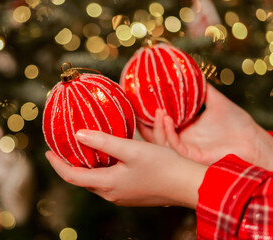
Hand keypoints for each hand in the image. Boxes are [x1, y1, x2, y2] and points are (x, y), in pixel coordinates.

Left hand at [45, 130, 206, 207]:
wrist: (188, 185)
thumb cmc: (163, 166)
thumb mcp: (131, 149)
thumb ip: (104, 142)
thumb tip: (79, 134)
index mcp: (108, 185)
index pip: (72, 177)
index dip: (57, 164)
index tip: (47, 151)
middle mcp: (112, 194)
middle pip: (82, 180)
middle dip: (70, 165)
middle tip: (64, 149)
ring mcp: (122, 196)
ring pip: (96, 182)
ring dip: (86, 168)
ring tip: (82, 151)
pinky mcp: (132, 194)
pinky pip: (108, 182)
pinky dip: (100, 170)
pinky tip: (106, 159)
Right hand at [139, 84, 272, 169]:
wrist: (252, 140)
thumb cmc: (237, 124)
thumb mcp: (216, 101)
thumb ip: (203, 89)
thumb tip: (193, 72)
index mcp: (184, 130)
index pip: (160, 124)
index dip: (148, 116)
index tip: (140, 102)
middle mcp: (182, 140)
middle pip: (155, 135)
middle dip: (146, 124)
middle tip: (140, 109)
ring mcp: (185, 149)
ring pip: (160, 142)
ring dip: (157, 127)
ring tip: (158, 111)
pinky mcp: (191, 156)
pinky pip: (174, 147)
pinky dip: (168, 134)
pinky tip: (168, 120)